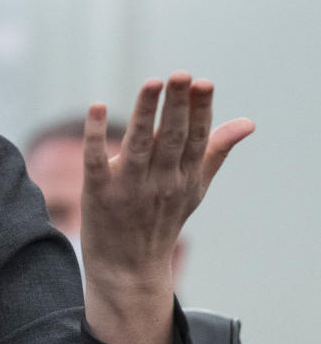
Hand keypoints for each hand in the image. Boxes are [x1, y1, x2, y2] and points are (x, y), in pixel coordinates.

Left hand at [80, 71, 253, 343]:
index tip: (203, 82)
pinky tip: (97, 106)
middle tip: (180, 75)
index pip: (196, 139)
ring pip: (138, 144)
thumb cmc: (162, 220)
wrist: (128, 268)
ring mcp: (129, 187)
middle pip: (171, 138)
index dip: (199, 111)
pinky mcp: (98, 192)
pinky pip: (96, 159)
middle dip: (176, 106)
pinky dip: (95, 134)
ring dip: (145, 113)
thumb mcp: (194, 187)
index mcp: (185, 177)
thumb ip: (215, 151)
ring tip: (152, 83)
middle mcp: (161, 181)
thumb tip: (248, 122)